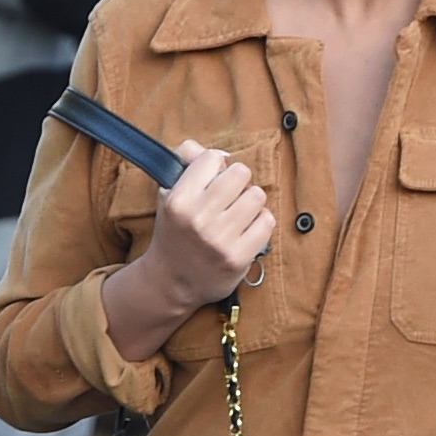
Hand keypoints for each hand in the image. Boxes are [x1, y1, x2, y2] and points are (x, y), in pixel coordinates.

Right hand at [141, 138, 271, 315]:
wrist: (172, 281)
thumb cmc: (175, 231)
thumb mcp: (169, 194)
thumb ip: (187, 163)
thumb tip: (219, 153)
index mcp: (179, 200)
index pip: (212, 159)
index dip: (215, 167)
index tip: (211, 181)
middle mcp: (199, 219)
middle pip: (241, 173)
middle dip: (238, 182)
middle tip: (229, 197)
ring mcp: (220, 240)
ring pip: (257, 195)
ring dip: (251, 202)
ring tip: (238, 215)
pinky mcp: (239, 257)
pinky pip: (267, 221)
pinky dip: (260, 223)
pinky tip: (246, 230)